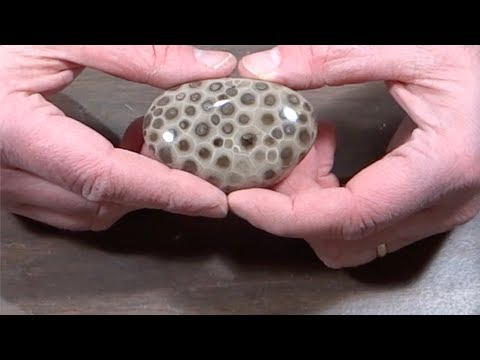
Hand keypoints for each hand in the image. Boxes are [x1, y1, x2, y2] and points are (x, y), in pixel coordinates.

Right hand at [0, 45, 236, 230]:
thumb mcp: (59, 34)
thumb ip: (136, 52)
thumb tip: (210, 68)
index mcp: (10, 130)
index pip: (104, 177)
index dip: (165, 191)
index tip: (214, 200)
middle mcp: (4, 171)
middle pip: (100, 204)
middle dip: (157, 193)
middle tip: (198, 164)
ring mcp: (3, 183)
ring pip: (86, 212)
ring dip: (134, 191)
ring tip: (160, 148)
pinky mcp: (9, 182)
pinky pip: (69, 204)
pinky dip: (109, 189)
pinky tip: (124, 151)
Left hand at [228, 45, 479, 267]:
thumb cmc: (478, 65)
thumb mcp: (411, 48)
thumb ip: (332, 58)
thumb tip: (262, 71)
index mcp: (442, 166)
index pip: (349, 215)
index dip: (286, 215)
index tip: (242, 199)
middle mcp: (440, 203)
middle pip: (341, 235)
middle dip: (294, 202)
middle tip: (278, 154)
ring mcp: (434, 211)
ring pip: (348, 236)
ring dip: (310, 200)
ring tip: (305, 146)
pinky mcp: (423, 205)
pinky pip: (361, 221)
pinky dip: (329, 195)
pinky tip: (327, 150)